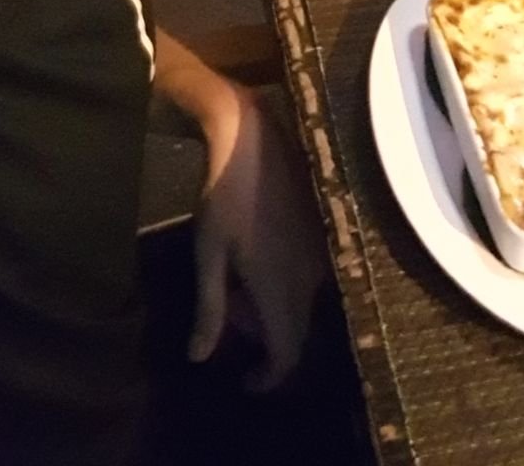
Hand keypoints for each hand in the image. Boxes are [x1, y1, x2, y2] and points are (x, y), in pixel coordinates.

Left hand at [189, 85, 327, 390]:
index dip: (270, 378)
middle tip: (231, 315)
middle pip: (296, 332)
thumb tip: (200, 357)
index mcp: (279, 287)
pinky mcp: (323, 233)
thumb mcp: (208, 254)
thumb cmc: (223, 196)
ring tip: (240, 282)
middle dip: (264, 338)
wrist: (252, 139)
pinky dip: (285, 285)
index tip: (247, 383)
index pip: (287, 354)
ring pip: (303, 305)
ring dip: (274, 309)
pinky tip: (259, 260)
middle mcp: (308, 277)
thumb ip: (209, 309)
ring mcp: (320, 254)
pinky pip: (309, 278)